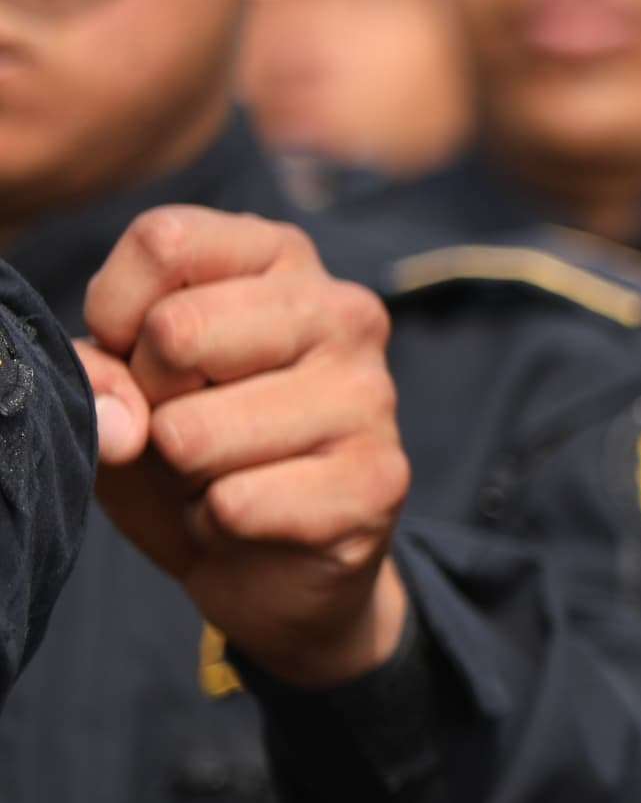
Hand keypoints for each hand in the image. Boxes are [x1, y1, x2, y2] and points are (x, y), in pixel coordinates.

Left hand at [75, 207, 409, 689]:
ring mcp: (370, 394)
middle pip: (177, 330)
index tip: (136, 356)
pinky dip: (216, 526)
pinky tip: (250, 519)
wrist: (266, 561)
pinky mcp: (379, 480)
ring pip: (193, 433)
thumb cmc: (190, 447)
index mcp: (283, 259)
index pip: (166, 241)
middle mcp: (343, 311)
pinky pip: (236, 504)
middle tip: (183, 425)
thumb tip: (124, 425)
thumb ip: (98, 371)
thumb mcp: (123, 389)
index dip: (114, 313)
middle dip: (149, 399)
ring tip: (218, 474)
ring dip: (180, 475)